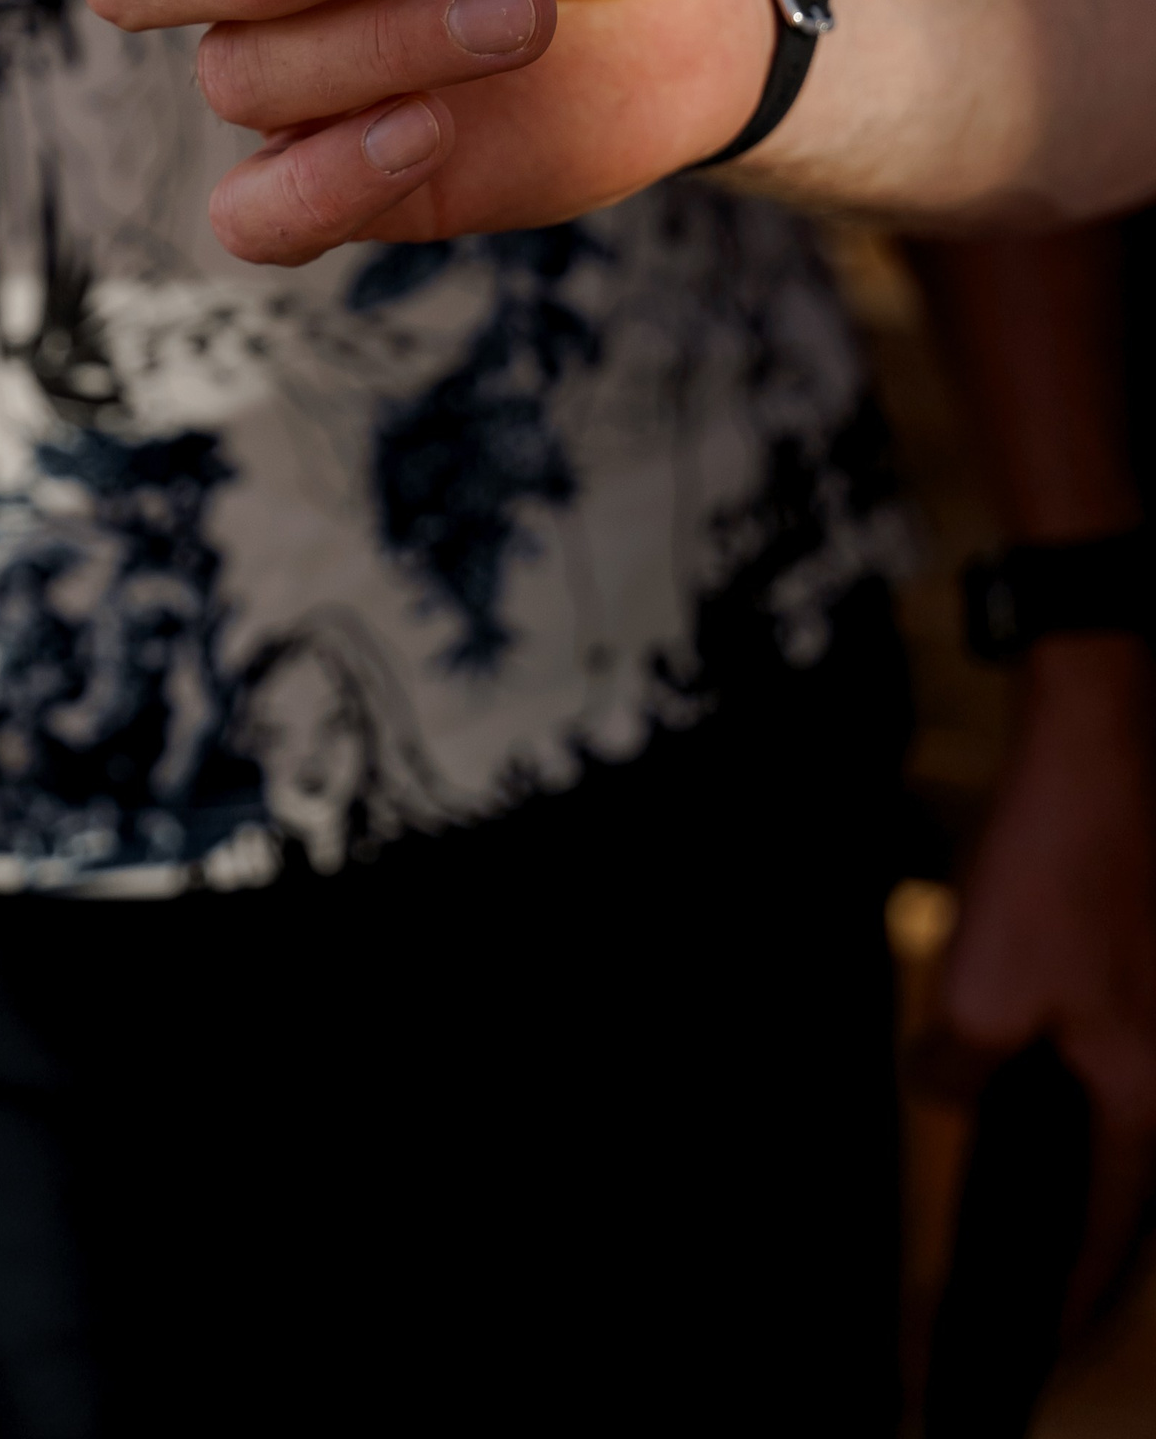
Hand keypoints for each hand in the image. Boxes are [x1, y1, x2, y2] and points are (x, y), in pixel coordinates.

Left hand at [944, 635, 1155, 1332]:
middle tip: (1040, 1285)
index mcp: (1145, 1089)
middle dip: (1081, 1234)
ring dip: (1079, 1158)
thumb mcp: (985, 982)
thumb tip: (941, 1092)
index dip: (1072, 1287)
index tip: (1043, 1336)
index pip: (1109, 1225)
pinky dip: (1075, 1085)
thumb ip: (961, 1063)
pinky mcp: (1140, 954)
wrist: (1096, 739)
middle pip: (1127, 1175)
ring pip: (1121, 1112)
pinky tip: (1028, 1073)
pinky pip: (1111, 1053)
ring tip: (1031, 1193)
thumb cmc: (1058, 861)